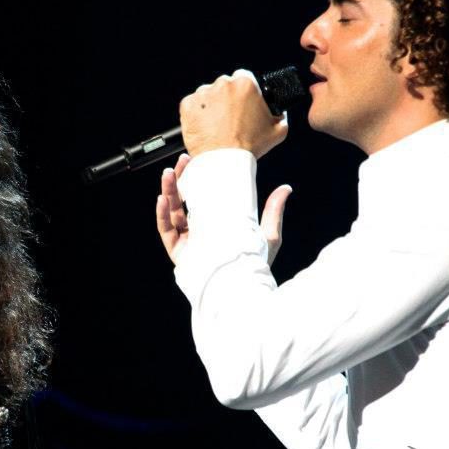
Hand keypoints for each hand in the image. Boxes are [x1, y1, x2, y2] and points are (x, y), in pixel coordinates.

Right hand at [155, 153, 293, 265]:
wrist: (242, 288)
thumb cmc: (255, 265)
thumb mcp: (267, 233)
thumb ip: (273, 211)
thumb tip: (286, 188)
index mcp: (216, 226)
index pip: (203, 197)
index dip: (198, 178)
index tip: (198, 160)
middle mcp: (200, 233)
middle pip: (184, 201)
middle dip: (180, 180)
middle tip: (181, 161)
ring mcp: (188, 242)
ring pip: (173, 212)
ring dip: (168, 191)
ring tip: (168, 174)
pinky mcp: (179, 253)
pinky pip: (166, 230)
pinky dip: (162, 214)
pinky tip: (162, 199)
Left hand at [179, 69, 288, 158]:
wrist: (223, 161)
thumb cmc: (250, 147)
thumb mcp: (278, 130)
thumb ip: (281, 115)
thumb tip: (280, 111)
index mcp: (246, 84)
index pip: (244, 77)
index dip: (243, 92)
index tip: (242, 103)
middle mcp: (223, 84)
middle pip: (224, 85)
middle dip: (227, 98)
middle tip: (230, 118)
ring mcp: (203, 94)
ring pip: (207, 95)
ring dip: (211, 105)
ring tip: (216, 125)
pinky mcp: (188, 105)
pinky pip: (192, 105)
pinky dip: (196, 114)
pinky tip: (204, 127)